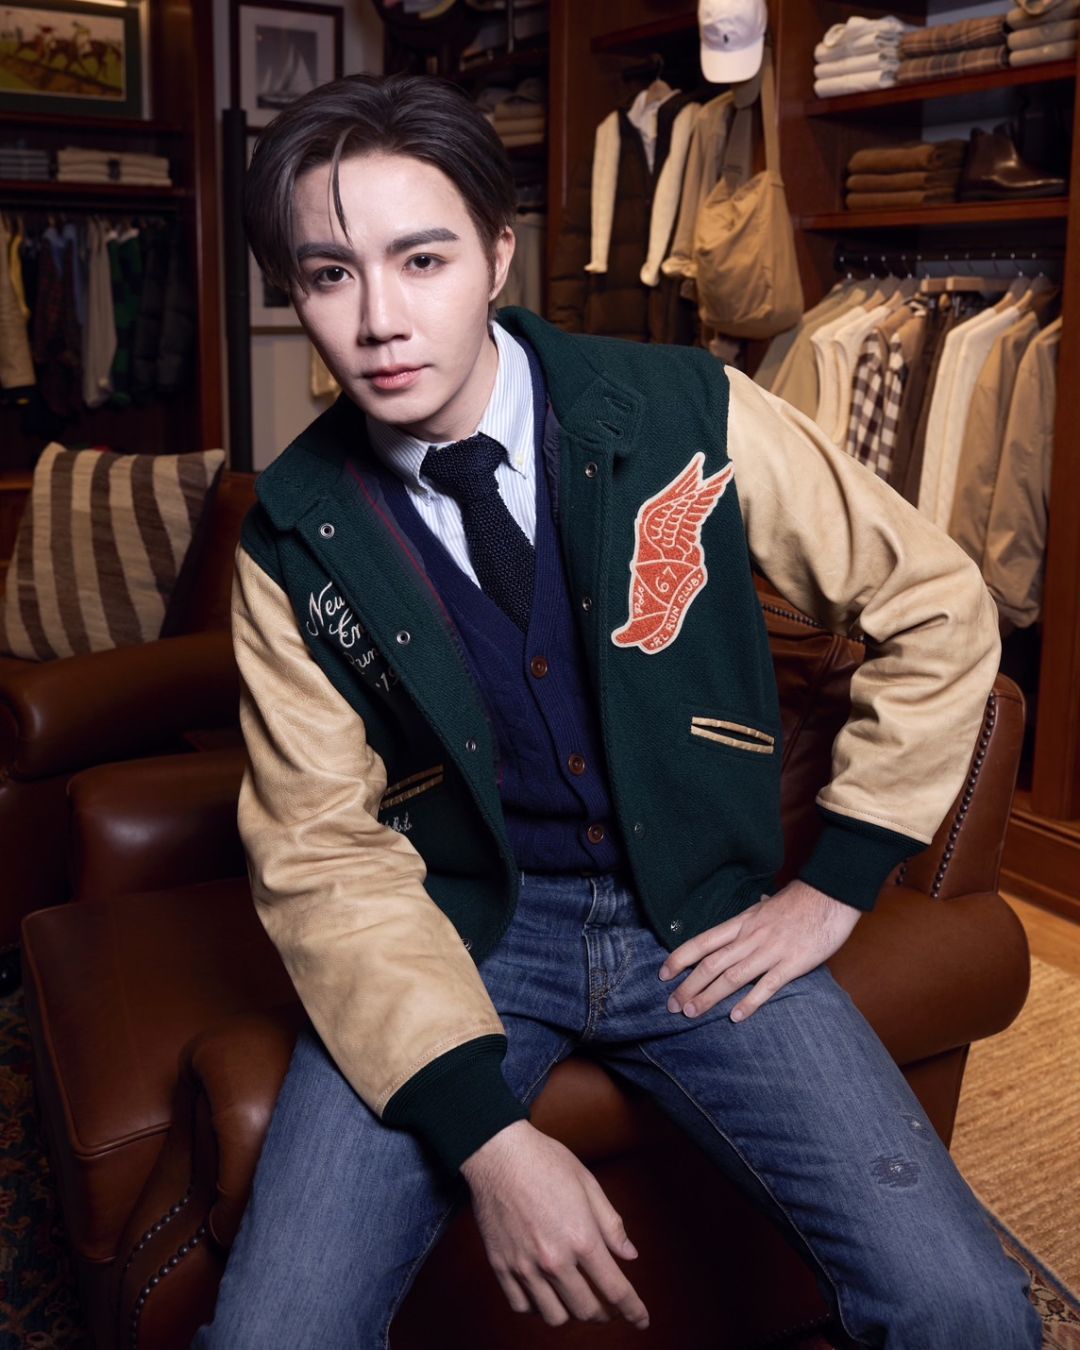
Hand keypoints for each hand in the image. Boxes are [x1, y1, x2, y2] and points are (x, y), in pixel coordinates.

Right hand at [460, 1120, 649, 1330]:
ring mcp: (525, 1266)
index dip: (633, 1310)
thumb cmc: (546, 1161)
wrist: (498, 1153)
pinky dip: (537, 1308)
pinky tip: (544, 1293)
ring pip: (554, 1317)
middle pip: (587, 1310)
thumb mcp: (588, 1185)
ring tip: (576, 1298)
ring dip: (571, 1314)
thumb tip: (630, 1255)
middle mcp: (554, 1260)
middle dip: (605, 1314)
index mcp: (582, 1238)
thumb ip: (611, 1225)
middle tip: (609, 1306)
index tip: (641, 1319)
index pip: (616, 1290)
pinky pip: (521, 1306)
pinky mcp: (501, 1266)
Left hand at [658, 879, 860, 1022]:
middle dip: (688, 986)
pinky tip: (736, 1017)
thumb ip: (754, 916)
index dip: (680, 958)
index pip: (703, 942)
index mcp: (742, 923)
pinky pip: (767, 986)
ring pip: (732, 977)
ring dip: (709, 997)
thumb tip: (752, 909)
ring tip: (691, 1013)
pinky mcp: (792, 964)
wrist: (830, 895)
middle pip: (711, 963)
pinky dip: (750, 1002)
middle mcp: (750, 937)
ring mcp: (770, 951)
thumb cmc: (800, 900)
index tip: (663, 975)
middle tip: (671, 1006)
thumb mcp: (767, 906)